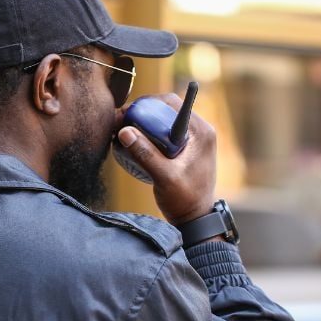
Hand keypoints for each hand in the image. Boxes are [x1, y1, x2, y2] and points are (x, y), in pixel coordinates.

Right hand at [116, 93, 216, 225]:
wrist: (195, 218)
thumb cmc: (185, 200)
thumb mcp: (164, 177)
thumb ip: (145, 154)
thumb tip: (124, 131)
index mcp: (201, 131)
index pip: (173, 103)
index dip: (147, 103)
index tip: (126, 113)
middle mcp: (199, 130)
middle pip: (167, 108)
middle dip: (142, 112)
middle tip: (120, 122)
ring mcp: (193, 138)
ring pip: (164, 118)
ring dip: (143, 121)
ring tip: (122, 130)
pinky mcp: (185, 146)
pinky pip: (164, 131)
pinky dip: (148, 132)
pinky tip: (133, 141)